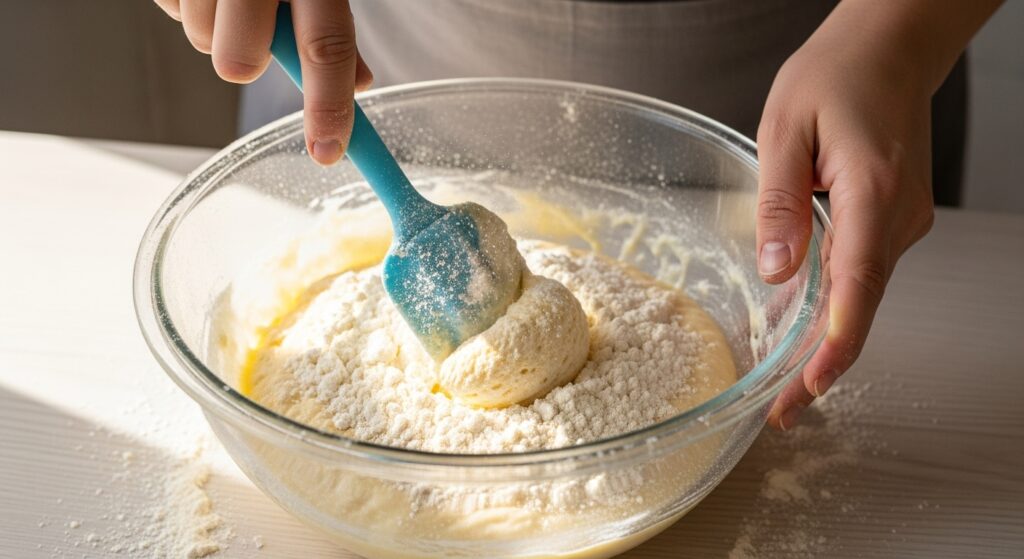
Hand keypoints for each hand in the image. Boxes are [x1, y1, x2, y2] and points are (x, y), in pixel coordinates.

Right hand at [154, 0, 372, 164]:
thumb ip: (329, 22)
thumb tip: (358, 84)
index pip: (325, 49)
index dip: (327, 108)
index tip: (327, 152)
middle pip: (239, 60)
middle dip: (243, 63)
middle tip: (250, 38)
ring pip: (199, 39)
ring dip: (213, 28)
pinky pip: (169, 8)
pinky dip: (186, 3)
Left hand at [756, 6, 938, 429]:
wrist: (890, 48)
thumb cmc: (837, 74)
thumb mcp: (784, 128)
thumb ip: (779, 202)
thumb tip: (776, 271)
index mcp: (870, 191)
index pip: (857, 285)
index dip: (834, 345)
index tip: (809, 388)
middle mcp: (898, 215)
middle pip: (861, 306)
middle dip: (822, 365)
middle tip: (782, 413)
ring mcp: (902, 219)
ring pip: (862, 294)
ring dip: (824, 338)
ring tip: (783, 383)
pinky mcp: (893, 218)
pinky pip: (862, 271)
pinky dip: (834, 304)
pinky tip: (801, 327)